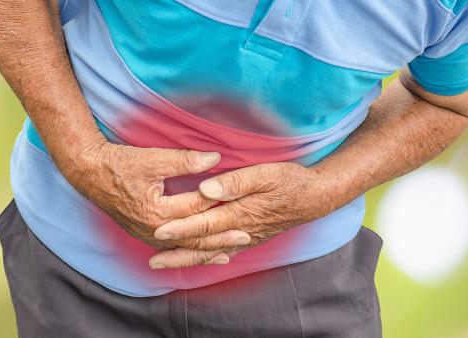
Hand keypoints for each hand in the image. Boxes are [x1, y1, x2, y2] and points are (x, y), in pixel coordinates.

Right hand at [63, 141, 251, 266]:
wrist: (91, 174)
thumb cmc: (121, 164)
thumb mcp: (154, 159)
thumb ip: (186, 161)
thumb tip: (215, 158)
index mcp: (158, 211)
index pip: (196, 209)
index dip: (219, 203)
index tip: (242, 201)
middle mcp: (154, 230)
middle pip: (193, 238)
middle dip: (220, 238)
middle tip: (246, 236)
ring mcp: (148, 236)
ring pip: (183, 250)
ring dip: (207, 251)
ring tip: (230, 253)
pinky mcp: (144, 235)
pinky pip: (172, 249)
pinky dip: (189, 253)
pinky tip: (202, 255)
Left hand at [149, 162, 339, 267]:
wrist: (314, 198)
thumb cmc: (289, 181)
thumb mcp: (265, 173)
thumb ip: (235, 182)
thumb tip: (206, 189)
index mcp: (240, 212)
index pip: (204, 223)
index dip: (180, 228)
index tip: (158, 231)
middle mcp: (240, 230)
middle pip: (203, 244)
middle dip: (177, 252)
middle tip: (153, 260)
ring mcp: (246, 237)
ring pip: (211, 251)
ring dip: (187, 258)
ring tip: (164, 263)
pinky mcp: (250, 237)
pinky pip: (224, 251)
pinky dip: (206, 258)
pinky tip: (195, 259)